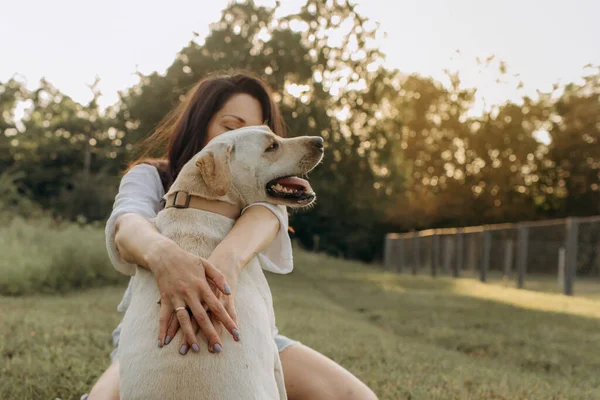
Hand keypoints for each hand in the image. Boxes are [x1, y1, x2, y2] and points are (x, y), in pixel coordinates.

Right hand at [146, 239, 239, 353]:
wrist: (165, 254)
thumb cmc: (189, 260)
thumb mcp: (207, 264)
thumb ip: (219, 278)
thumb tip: (230, 292)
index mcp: (202, 286)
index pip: (218, 307)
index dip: (227, 321)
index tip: (236, 333)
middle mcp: (190, 293)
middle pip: (202, 317)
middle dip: (211, 334)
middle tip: (219, 349)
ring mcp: (176, 297)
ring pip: (183, 320)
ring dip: (188, 335)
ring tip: (194, 349)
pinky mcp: (165, 299)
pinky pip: (164, 317)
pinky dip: (162, 330)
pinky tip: (163, 343)